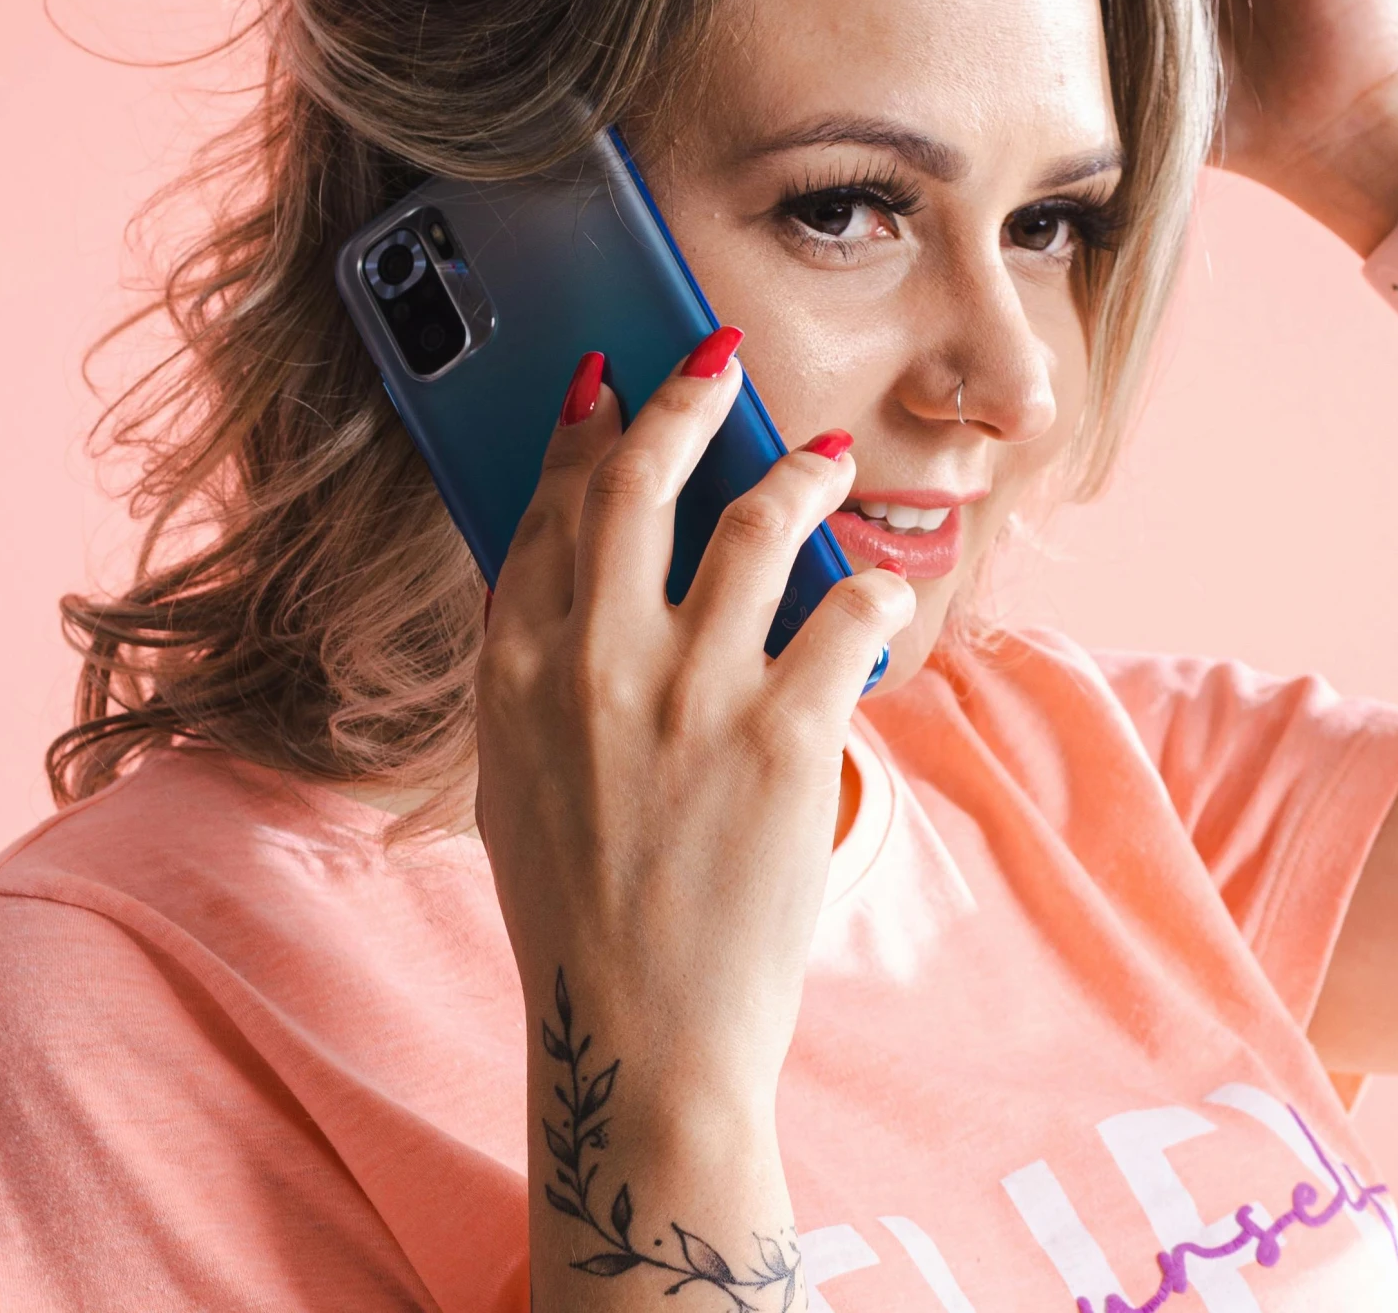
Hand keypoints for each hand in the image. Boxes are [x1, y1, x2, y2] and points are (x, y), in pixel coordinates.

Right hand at [473, 333, 913, 1121]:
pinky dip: (872, 589)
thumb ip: (537, 680)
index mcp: (514, 675)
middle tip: (719, 362)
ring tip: (829, 461)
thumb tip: (565, 589)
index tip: (610, 381)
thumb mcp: (515, 784)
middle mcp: (592, 665)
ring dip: (799, 474)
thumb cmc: (579, 916)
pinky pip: (844, 613)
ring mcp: (689, 697)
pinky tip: (883, 590)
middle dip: (683, 399)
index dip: (580, 433)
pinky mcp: (782, 736)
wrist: (640, 1036)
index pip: (543, 512)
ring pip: (754, 522)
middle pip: (638, 481)